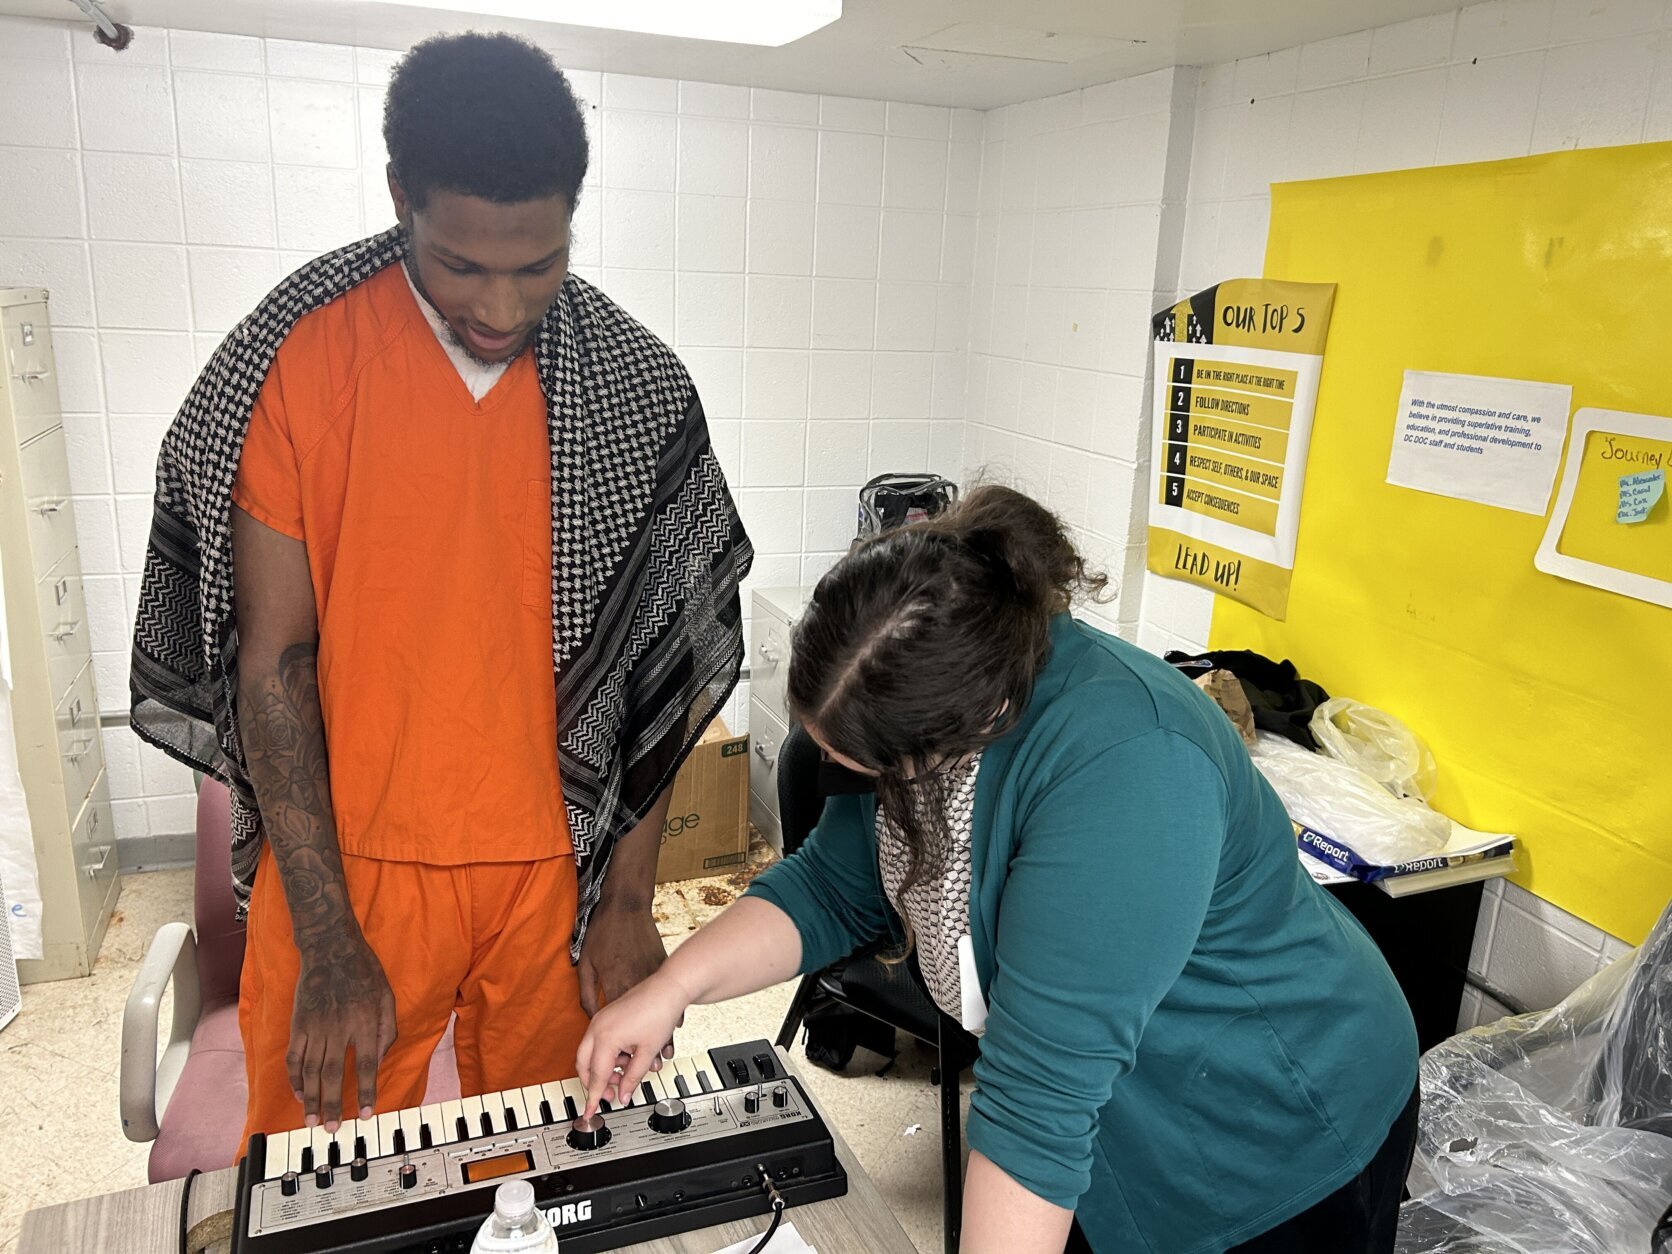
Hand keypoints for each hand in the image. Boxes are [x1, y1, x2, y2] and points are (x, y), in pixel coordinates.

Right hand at [288, 933, 396, 1130]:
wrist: (331, 948)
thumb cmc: (365, 972)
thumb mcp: (388, 997)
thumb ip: (387, 1030)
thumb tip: (379, 1060)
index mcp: (365, 1021)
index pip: (366, 1064)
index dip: (366, 1092)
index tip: (366, 1115)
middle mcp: (339, 1027)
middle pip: (334, 1073)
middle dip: (332, 1104)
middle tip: (331, 1129)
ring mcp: (315, 1026)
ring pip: (311, 1070)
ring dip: (311, 1098)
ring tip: (311, 1121)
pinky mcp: (299, 1023)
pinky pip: (294, 1057)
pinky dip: (295, 1078)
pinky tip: (299, 1093)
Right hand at [576, 969, 692, 1114]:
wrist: (669, 987)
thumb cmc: (660, 1013)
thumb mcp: (647, 1052)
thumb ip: (632, 1078)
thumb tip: (623, 1095)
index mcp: (605, 1037)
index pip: (596, 1076)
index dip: (594, 1097)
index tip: (589, 1112)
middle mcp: (597, 1027)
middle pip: (584, 1065)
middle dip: (595, 1082)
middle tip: (610, 1094)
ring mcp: (600, 1019)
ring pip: (589, 1053)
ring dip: (603, 1068)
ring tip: (626, 1072)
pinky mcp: (606, 1015)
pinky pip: (597, 1041)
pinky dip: (607, 1054)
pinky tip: (626, 1058)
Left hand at [578, 902, 678, 1061]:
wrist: (628, 906)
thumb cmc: (605, 932)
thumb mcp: (586, 964)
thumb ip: (588, 994)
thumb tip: (590, 1016)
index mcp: (615, 987)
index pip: (617, 1023)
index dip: (616, 1050)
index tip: (618, 1068)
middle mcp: (635, 987)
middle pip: (642, 1026)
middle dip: (642, 1056)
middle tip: (647, 1068)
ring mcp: (652, 978)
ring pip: (659, 1017)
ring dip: (660, 1040)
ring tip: (662, 1057)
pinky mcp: (661, 970)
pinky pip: (667, 999)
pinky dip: (669, 1016)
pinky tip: (671, 1028)